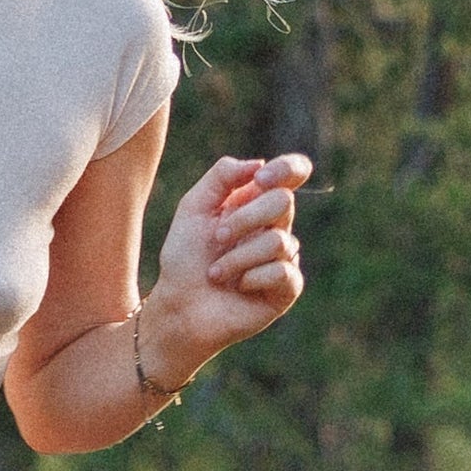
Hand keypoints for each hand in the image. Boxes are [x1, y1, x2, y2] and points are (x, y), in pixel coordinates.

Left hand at [136, 153, 308, 370]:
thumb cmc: (185, 259)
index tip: (260, 178)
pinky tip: (239, 288)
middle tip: (217, 238)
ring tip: (216, 273)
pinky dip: (252, 278)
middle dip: (245, 219)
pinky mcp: (286, 289)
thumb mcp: (194, 208)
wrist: (178, 307)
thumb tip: (258, 164)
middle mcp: (275, 227)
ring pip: (278, 241)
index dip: (286, 168)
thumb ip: (222, 176)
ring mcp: (284, 258)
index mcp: (255, 203)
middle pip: (283, 202)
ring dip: (237, 257)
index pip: (291, 174)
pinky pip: (283, 272)